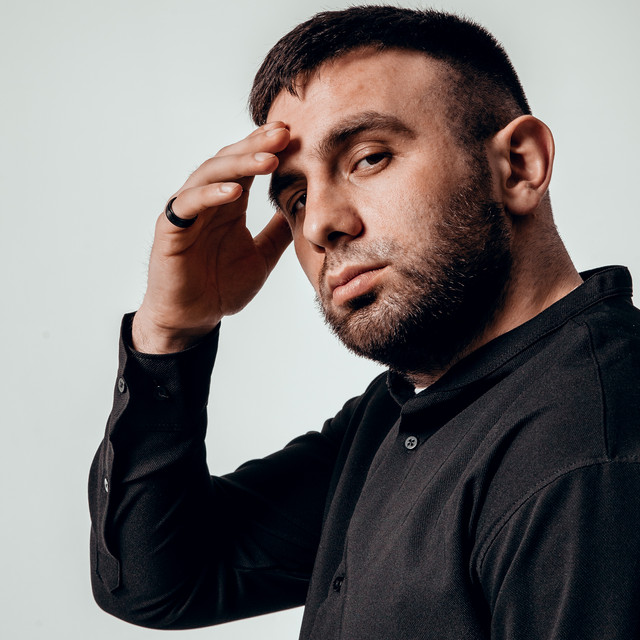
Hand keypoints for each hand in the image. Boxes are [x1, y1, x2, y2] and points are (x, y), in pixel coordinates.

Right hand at [132, 122, 291, 352]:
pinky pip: (188, 205)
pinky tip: (234, 191)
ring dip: (238, 165)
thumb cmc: (222, 287)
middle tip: (283, 133)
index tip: (294, 135)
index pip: (247, 167)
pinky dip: (210, 195)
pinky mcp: (170, 230)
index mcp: (228, 205)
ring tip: (267, 159)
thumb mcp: (261, 257)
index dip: (267, 149)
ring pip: (209, 176)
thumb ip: (277, 235)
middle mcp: (207, 202)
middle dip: (256, 146)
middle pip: (230, 162)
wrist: (194, 318)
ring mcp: (187, 213)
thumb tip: (301, 213)